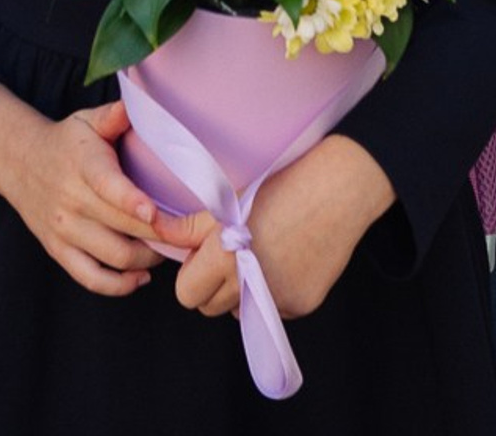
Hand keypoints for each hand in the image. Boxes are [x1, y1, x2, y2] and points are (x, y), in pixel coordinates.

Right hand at [0, 88, 168, 296]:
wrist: (20, 163)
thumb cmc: (66, 142)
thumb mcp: (86, 120)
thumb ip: (112, 115)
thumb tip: (136, 106)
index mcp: (82, 164)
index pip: (107, 185)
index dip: (131, 200)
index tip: (154, 212)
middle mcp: (71, 200)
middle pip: (122, 226)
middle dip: (160, 234)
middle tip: (188, 233)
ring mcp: (64, 229)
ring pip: (113, 256)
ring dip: (147, 258)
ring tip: (166, 248)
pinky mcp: (58, 251)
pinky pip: (91, 279)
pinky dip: (119, 285)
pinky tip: (140, 276)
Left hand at [171, 135, 394, 322]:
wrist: (340, 189)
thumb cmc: (281, 185)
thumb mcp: (229, 199)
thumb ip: (190, 227)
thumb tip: (156, 234)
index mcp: (226, 256)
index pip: (186, 295)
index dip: (191, 274)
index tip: (204, 254)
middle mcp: (250, 285)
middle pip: (210, 307)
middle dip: (212, 285)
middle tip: (230, 250)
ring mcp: (278, 300)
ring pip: (239, 311)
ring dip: (240, 291)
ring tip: (260, 252)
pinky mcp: (302, 305)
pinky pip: (270, 310)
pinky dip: (271, 292)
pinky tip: (285, 258)